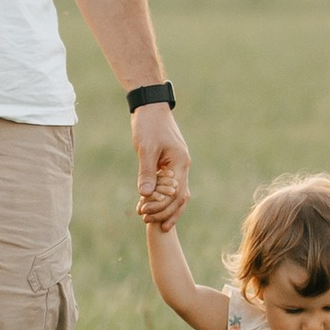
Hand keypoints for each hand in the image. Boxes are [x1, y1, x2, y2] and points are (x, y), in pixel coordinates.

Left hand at [132, 108, 190, 225]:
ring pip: (177, 193)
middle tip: (147, 221)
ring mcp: (178, 164)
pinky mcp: (170, 162)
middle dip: (164, 211)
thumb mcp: (146, 149)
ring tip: (150, 219)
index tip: (146, 215)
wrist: (151, 107)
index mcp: (180, 163)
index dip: (162, 208)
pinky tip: (150, 203)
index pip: (176, 194)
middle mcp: (183, 165)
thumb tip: (146, 195)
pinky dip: (162, 196)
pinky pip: (170, 184)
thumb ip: (147, 172)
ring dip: (165, 207)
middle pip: (179, 197)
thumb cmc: (149, 126)